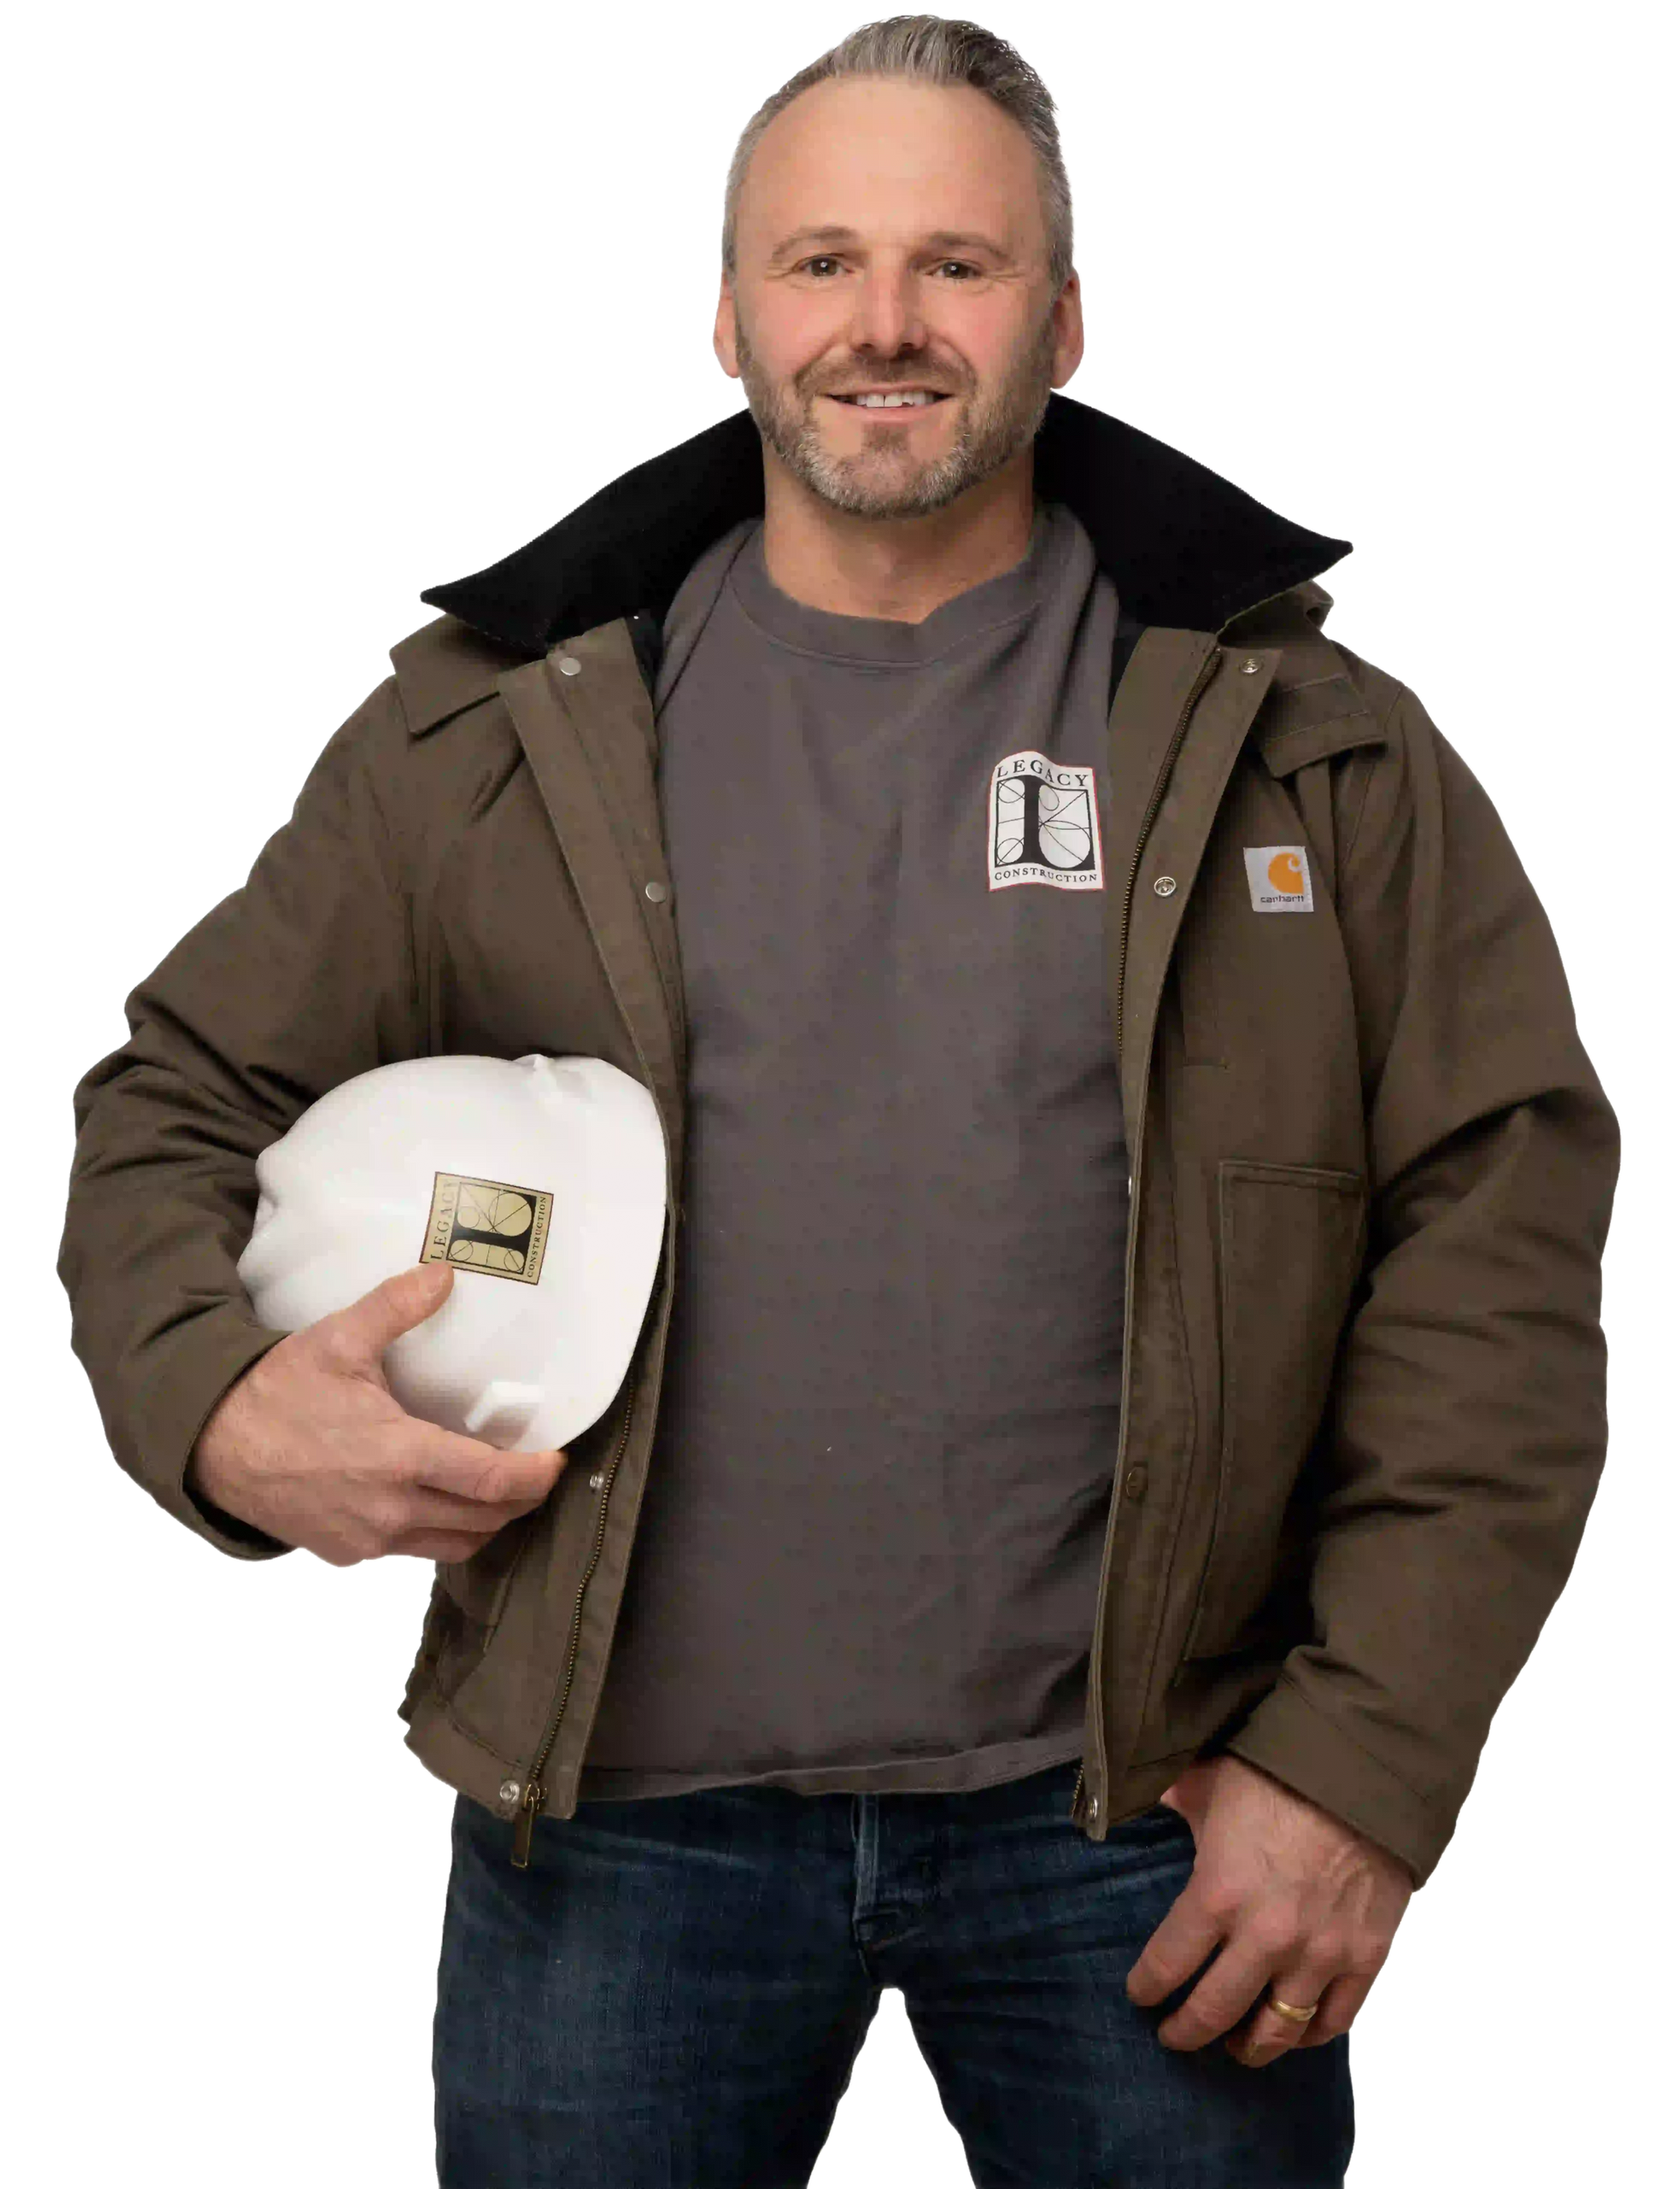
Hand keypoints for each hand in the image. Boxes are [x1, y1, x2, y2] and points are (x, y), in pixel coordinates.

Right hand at [189, 1260, 568, 1569]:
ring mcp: (369, 1539)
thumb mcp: (339, 1339)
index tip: (556, 1460)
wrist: (212, 1445)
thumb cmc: (276, 1391)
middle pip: (485, 1520)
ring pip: (454, 1545)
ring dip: (485, 1522)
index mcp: (400, 1458)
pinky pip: (414, 1551)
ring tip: (499, 1491)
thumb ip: (397, 1306)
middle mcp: (391, 1509)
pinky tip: (442, 1501)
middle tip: (537, 1473)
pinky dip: (441, 1532)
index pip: (492, 1482)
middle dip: (521, 1500)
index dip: (535, 1476)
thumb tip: (444, 1274)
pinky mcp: (348, 1552)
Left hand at [1125, 1751, 1414, 2067]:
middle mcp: (1266, 1937)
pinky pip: (1334, 2021)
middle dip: (1186, 2031)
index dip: (1147, 1987)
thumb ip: (1173, 1802)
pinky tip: (1292, 2031)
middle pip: (1214, 2011)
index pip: (1167, 1964)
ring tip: (1234, 2047)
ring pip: (1276, 2030)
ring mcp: (1319, 1954)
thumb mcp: (1208, 1781)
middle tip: (1174, 2037)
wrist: (1365, 1769)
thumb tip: (1143, 1794)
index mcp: (1218, 1894)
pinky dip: (1308, 2035)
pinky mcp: (1365, 1958)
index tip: (1140, 1996)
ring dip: (1249, 2048)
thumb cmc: (1276, 1770)